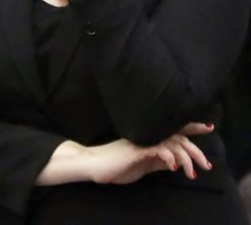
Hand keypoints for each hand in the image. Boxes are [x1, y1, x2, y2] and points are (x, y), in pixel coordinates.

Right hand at [88, 123, 214, 183]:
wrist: (93, 164)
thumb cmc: (115, 165)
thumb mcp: (141, 165)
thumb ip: (157, 161)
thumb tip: (175, 162)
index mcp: (149, 140)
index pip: (173, 131)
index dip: (190, 127)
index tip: (207, 127)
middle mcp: (147, 137)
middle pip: (178, 138)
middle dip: (196, 151)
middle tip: (207, 164)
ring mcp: (141, 142)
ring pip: (171, 143)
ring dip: (185, 159)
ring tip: (192, 172)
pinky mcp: (135, 150)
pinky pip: (157, 149)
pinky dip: (168, 156)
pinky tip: (173, 166)